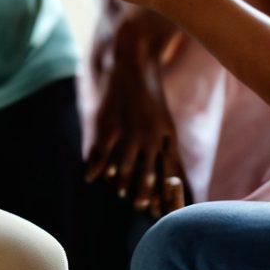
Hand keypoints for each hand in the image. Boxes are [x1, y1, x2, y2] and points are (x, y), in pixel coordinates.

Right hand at [88, 9, 185, 216]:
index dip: (161, 190)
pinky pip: (102, 150)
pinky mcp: (109, 123)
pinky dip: (97, 166)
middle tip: (136, 203)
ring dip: (121, 181)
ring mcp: (127, 130)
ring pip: (124, 165)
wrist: (133, 64)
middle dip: (141, 191)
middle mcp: (146, 137)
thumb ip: (169, 150)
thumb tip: (177, 178)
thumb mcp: (166, 124)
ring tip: (118, 190)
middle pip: (144, 172)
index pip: (163, 171)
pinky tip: (92, 177)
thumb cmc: (151, 98)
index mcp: (161, 137)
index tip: (158, 204)